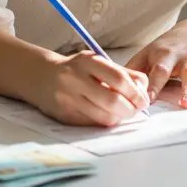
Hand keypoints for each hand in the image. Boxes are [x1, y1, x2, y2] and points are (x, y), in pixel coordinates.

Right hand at [27, 51, 149, 127]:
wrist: (41, 76)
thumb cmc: (77, 69)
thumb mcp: (97, 62)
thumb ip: (123, 73)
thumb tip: (144, 88)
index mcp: (87, 62)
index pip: (119, 79)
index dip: (136, 93)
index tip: (143, 100)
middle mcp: (76, 79)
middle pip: (113, 101)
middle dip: (130, 109)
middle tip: (136, 110)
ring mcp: (68, 99)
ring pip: (104, 117)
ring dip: (119, 117)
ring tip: (122, 113)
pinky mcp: (65, 116)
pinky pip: (92, 124)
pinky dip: (104, 122)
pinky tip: (106, 115)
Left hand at [127, 23, 186, 108]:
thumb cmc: (164, 49)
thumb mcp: (146, 55)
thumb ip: (132, 71)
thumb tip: (111, 86)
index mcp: (160, 54)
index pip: (156, 71)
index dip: (152, 85)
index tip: (146, 99)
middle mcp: (178, 57)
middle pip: (176, 72)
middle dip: (175, 86)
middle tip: (175, 102)